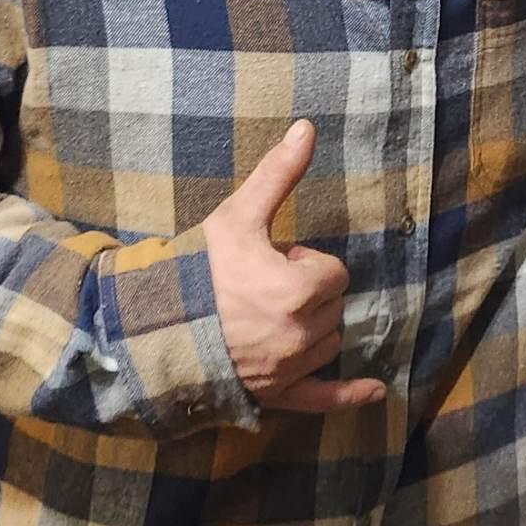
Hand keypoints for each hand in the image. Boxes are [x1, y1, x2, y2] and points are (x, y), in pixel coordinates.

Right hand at [202, 120, 383, 414]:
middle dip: (306, 293)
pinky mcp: (277, 394)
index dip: (305, 263)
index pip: (333, 271)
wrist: (150, 328)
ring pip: (328, 341)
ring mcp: (289, 368)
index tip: (272, 262)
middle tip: (262, 289)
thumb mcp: (237, 216)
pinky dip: (348, 394)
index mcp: (298, 290)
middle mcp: (300, 334)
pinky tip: (374, 392)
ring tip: (266, 317)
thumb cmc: (197, 270)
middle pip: (332, 305)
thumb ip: (277, 174)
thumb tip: (307, 128)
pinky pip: (323, 397)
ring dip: (311, 328)